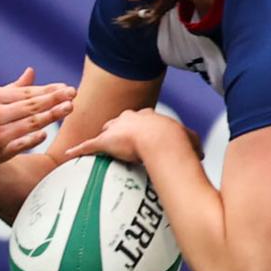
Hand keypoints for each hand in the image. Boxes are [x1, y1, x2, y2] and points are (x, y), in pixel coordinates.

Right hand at [0, 67, 73, 176]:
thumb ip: (12, 88)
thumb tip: (32, 71)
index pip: (26, 93)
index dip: (48, 90)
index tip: (66, 87)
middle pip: (31, 105)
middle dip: (54, 99)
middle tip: (73, 93)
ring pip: (30, 123)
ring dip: (52, 115)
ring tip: (69, 108)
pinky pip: (21, 143)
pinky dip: (34, 138)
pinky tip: (46, 132)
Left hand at [65, 108, 192, 164]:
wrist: (160, 139)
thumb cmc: (176, 139)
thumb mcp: (188, 140)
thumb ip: (192, 145)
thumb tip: (202, 154)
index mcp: (147, 116)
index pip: (140, 117)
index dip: (139, 125)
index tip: (140, 131)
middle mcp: (129, 118)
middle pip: (119, 122)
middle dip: (118, 128)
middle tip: (119, 138)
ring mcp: (115, 129)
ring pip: (104, 132)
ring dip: (101, 139)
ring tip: (97, 147)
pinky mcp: (104, 142)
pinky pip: (88, 146)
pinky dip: (78, 150)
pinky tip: (69, 155)